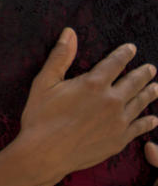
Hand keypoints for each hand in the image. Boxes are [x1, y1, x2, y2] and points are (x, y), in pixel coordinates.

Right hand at [19, 28, 157, 182]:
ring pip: (141, 103)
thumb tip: (70, 32)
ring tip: (156, 87)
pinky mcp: (119, 140)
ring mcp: (118, 121)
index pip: (115, 63)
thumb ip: (60, 57)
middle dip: (143, 73)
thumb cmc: (40, 117)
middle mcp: (112, 100)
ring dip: (150, 93)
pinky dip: (148, 122)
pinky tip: (153, 119)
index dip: (124, 54)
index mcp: (94, 83)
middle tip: (151, 68)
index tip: (131, 48)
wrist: (45, 153)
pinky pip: (140, 127)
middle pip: (134, 82)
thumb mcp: (44, 82)